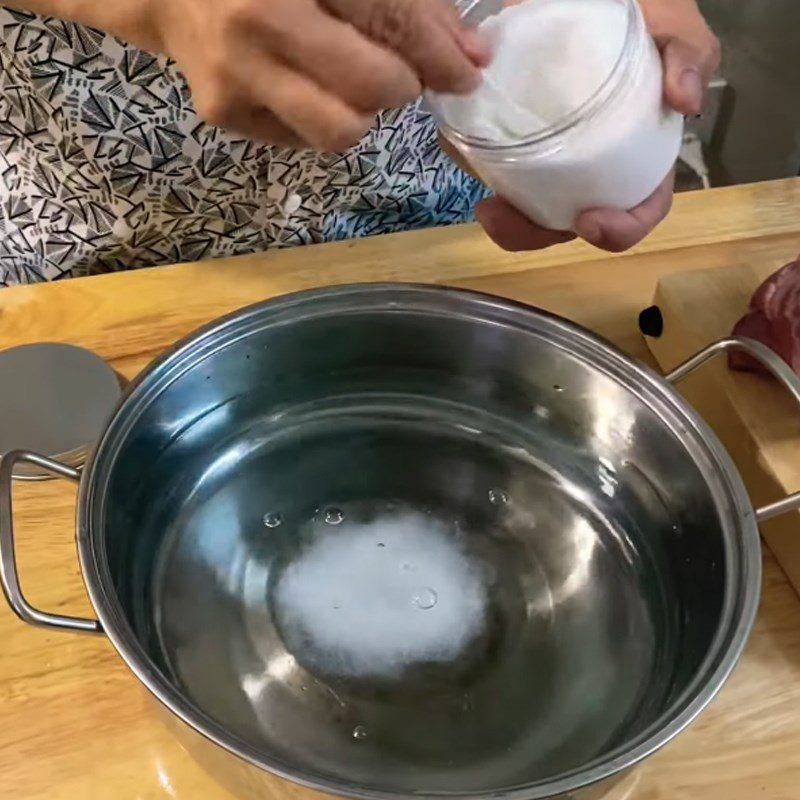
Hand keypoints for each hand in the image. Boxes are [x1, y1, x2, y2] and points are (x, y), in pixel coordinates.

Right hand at [145, 0, 488, 149]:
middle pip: (371, 87)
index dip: (439, 53)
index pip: (389, 16)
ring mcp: (235, 72)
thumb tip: (467, 54)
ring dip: (362, 112)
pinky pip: (304, 138)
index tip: (467, 73)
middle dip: (402, 85)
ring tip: (346, 80)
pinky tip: (302, 83)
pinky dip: (321, 115)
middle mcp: (258, 19)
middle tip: (395, 69)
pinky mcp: (223, 112)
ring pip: (339, 129)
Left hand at [473, 0, 719, 252]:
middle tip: (505, 217)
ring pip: (529, 209)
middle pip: (570, 222)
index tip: (590, 222)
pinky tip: (469, 162)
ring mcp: (549, 158)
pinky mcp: (510, 139)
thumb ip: (686, 51)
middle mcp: (591, 168)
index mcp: (637, 155)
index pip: (638, 209)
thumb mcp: (669, 23)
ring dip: (507, 221)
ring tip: (488, 208)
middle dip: (537, 233)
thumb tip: (685, 100)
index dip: (620, 229)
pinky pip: (493, 171)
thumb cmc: (630, 13)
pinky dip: (479, 174)